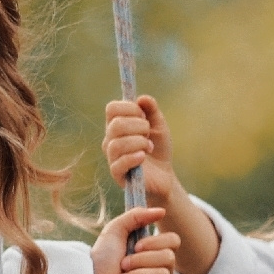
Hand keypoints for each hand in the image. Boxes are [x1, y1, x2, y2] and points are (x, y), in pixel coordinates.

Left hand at [92, 206, 175, 273]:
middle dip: (142, 260)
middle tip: (123, 264)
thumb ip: (136, 216)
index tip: (136, 246)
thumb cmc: (101, 260)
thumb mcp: (115, 230)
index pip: (173, 241)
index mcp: (153, 251)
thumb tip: (162, 211)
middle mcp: (160, 268)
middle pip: (169, 257)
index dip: (156, 242)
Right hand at [103, 95, 173, 210]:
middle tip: (148, 134)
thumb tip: (142, 98)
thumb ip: (151, 110)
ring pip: (117, 144)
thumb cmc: (158, 148)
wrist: (164, 175)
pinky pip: (119, 162)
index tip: (144, 116)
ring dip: (139, 143)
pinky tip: (143, 156)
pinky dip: (134, 157)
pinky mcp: (117, 174)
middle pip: (116, 125)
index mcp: (116, 124)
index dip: (130, 108)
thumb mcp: (159, 125)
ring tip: (149, 148)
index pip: (112, 108)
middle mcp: (110, 139)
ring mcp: (112, 157)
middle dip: (139, 127)